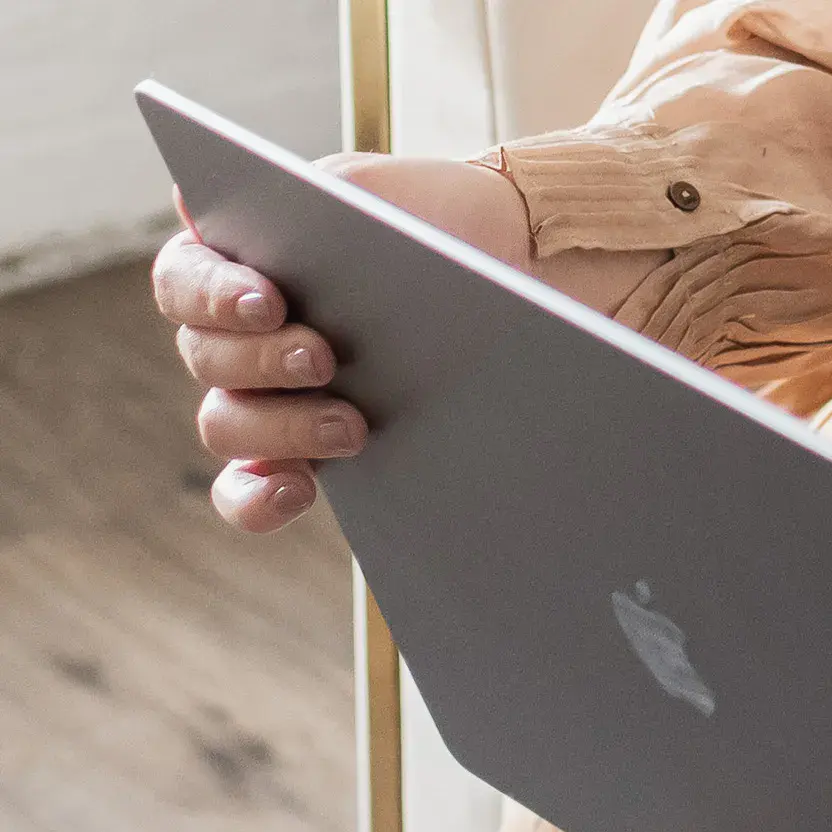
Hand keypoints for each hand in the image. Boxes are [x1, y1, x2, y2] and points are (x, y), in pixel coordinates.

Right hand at [153, 153, 532, 530]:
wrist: (509, 265)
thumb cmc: (432, 218)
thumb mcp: (379, 194)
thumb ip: (304, 195)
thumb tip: (192, 203)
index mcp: (237, 261)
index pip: (184, 280)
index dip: (212, 295)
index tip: (268, 301)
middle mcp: (239, 333)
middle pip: (204, 358)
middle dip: (262, 362)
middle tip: (323, 358)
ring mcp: (269, 396)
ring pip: (226, 424)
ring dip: (279, 428)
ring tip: (352, 425)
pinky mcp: (304, 450)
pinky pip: (250, 489)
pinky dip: (258, 499)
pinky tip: (296, 492)